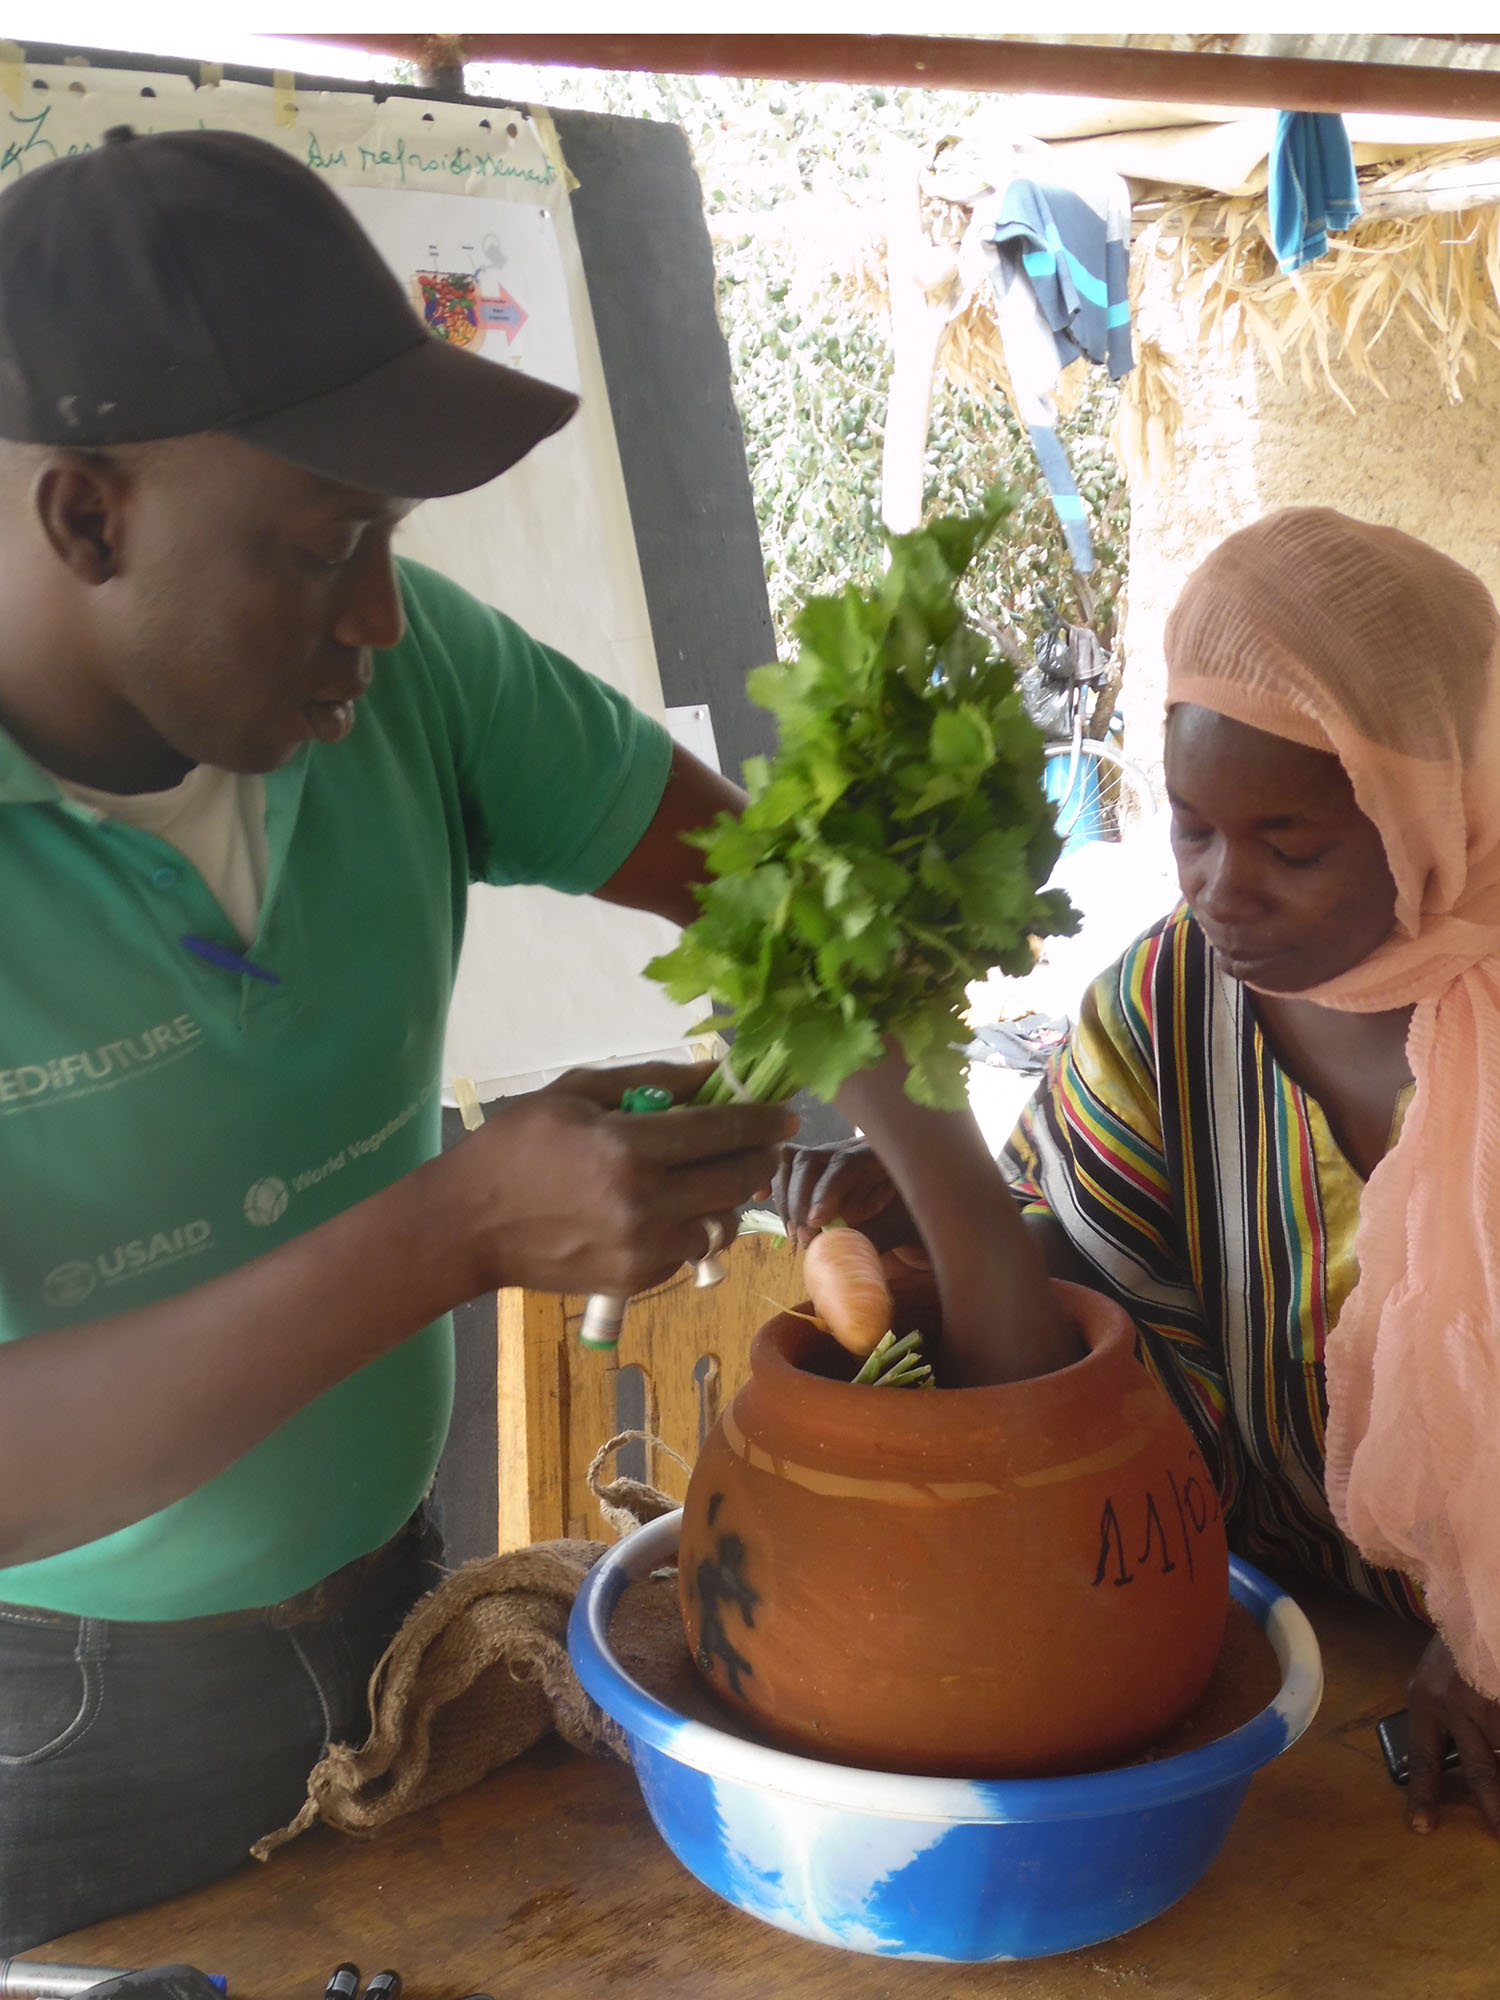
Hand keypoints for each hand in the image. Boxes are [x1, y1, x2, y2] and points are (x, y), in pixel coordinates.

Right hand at [459, 1060, 795, 1297]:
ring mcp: (643, 1249)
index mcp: (628, 1148)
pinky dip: (692, 1226)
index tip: (784, 1113)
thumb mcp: (577, 1092)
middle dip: (758, 1157)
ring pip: (720, 1220)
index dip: (762, 1120)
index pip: (722, 1131)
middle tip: (762, 1143)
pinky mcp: (636, 1280)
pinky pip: (690, 1249)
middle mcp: (645, 1203)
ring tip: (711, 1175)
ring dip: (727, 1195)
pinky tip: (670, 1207)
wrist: (468, 1226)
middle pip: (736, 1179)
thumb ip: (650, 1080)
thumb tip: (713, 1074)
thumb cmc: (517, 1146)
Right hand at [771, 1137, 916, 1249]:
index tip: (816, 1223)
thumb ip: (875, 1235)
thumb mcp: (904, 1226)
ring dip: (786, 1198)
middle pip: (811, 1160)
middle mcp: (850, 1148)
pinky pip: (786, 1164)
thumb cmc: (917, 1216)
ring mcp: (829, 1156)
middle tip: (803, 1239)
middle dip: (800, 1201)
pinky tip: (758, 1195)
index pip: (844, 1164)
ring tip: (793, 1233)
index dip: (826, 1192)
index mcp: (879, 1155)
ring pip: (792, 1162)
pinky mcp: (816, 1169)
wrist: (921, 1208)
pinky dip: (770, 1178)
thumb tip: (837, 1250)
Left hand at [1406, 1633, 1499, 1836]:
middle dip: (1494, 1807)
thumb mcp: (1437, 1677)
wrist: (1473, 1600)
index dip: (1424, 1794)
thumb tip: (1466, 1768)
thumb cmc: (1456, 1643)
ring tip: (1499, 1800)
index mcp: (1426, 1699)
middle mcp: (1455, 1703)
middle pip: (1479, 1770)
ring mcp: (1487, 1699)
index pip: (1424, 1757)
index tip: (1421, 1828)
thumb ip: (1444, 1718)